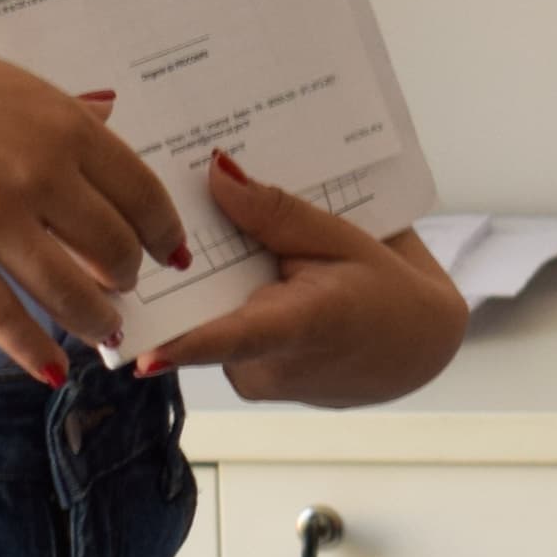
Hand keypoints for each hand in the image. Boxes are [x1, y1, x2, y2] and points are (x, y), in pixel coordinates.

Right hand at [0, 9, 191, 383]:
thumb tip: (111, 113)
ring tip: (104, 331)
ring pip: (69, 293)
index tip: (170, 251)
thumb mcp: (13, 83)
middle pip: (114, 249)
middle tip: (124, 288)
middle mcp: (41, 175)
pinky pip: (2, 316)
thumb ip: (65, 111)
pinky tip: (51, 369)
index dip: (164, 232)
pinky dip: (33, 349)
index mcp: (65, 127)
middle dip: (129, 278)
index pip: (142, 194)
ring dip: (96, 321)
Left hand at [135, 156, 468, 406]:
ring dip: (206, 280)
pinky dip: (224, 299)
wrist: (419, 347)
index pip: (228, 338)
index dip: (180, 344)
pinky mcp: (251, 382)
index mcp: (297, 328)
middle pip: (201, 311)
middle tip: (166, 202)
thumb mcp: (341, 238)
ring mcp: (257, 382)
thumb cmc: (388, 294)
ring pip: (208, 319)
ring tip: (213, 227)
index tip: (136, 353)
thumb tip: (216, 174)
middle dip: (184, 262)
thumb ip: (275, 212)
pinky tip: (241, 265)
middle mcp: (268, 367)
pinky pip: (221, 331)